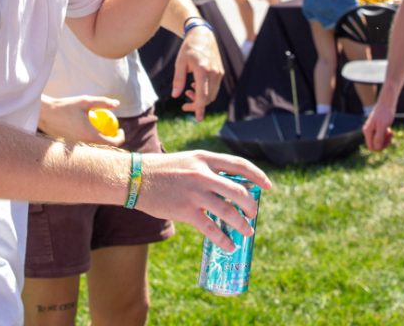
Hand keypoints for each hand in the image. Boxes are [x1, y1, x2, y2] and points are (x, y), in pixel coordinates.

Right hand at [38, 95, 125, 146]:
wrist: (45, 114)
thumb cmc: (66, 106)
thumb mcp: (85, 101)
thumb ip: (102, 102)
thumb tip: (117, 103)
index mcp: (90, 136)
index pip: (112, 143)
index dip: (120, 137)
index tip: (120, 129)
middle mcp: (84, 144)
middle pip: (104, 146)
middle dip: (112, 138)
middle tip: (114, 128)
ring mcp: (77, 145)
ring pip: (94, 144)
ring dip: (101, 137)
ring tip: (102, 126)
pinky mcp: (71, 144)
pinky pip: (85, 142)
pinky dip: (90, 136)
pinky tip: (89, 126)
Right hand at [137, 150, 271, 250]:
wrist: (135, 178)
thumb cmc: (162, 170)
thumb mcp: (188, 161)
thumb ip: (207, 170)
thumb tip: (230, 186)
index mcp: (205, 158)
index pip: (240, 165)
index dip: (258, 176)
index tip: (268, 187)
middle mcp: (203, 174)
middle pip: (239, 191)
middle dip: (251, 205)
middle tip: (254, 214)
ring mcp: (195, 193)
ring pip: (228, 211)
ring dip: (242, 224)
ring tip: (247, 231)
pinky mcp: (185, 211)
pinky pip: (211, 228)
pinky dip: (224, 238)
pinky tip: (230, 245)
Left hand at [173, 23, 222, 120]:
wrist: (203, 35)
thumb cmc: (189, 48)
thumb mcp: (180, 62)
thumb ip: (178, 80)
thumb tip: (175, 96)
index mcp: (203, 70)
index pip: (203, 95)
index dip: (200, 108)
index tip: (198, 119)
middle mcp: (214, 72)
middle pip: (208, 98)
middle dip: (197, 105)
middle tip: (184, 105)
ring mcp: (219, 73)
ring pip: (212, 94)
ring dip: (201, 99)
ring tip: (188, 92)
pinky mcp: (220, 72)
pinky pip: (214, 88)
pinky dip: (206, 92)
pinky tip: (195, 86)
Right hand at [362, 97, 396, 150]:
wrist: (387, 103)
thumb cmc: (385, 113)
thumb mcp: (382, 126)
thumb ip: (379, 137)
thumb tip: (377, 147)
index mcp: (367, 132)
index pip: (371, 147)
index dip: (380, 147)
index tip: (387, 141)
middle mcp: (368, 131)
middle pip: (375, 145)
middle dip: (384, 143)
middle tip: (390, 136)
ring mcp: (372, 129)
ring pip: (378, 141)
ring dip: (386, 139)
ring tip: (391, 132)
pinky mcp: (376, 127)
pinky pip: (380, 136)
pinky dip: (386, 135)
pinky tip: (390, 130)